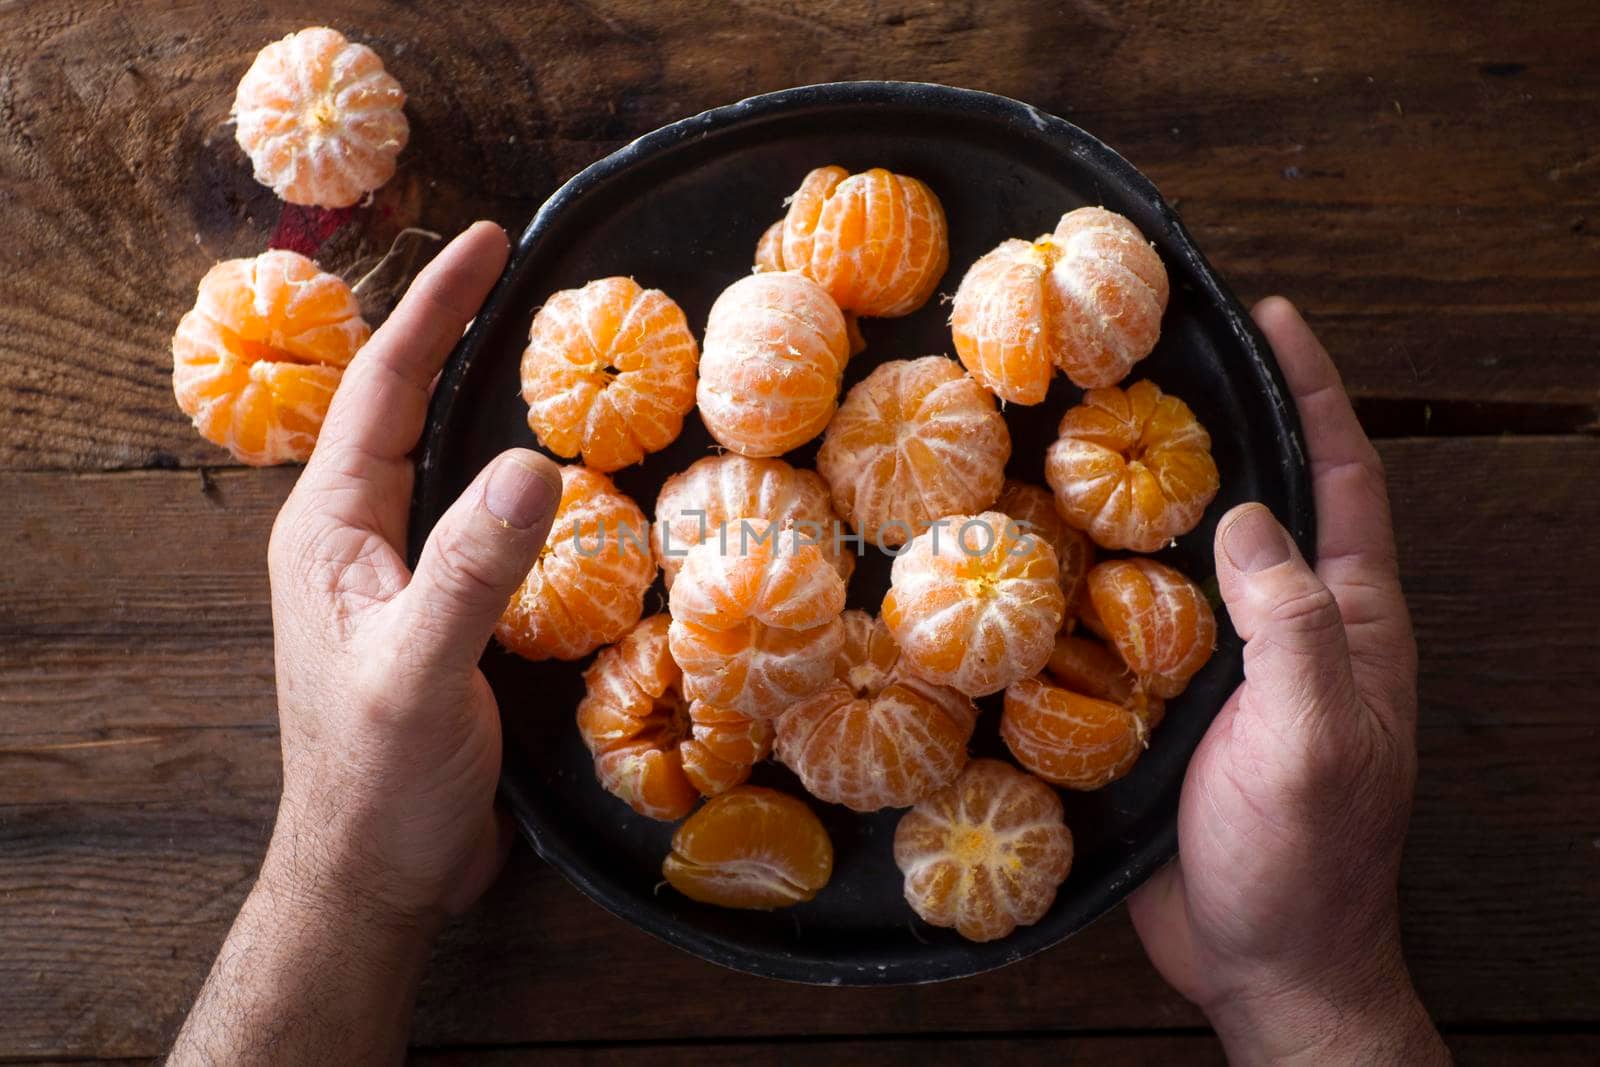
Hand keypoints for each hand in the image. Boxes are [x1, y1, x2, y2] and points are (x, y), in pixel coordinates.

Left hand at [265, 221, 561, 923]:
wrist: (373, 869)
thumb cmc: (379, 779)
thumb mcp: (421, 671)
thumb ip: (471, 570)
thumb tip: (535, 465)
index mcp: (331, 529)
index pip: (383, 389)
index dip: (436, 309)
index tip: (490, 241)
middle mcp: (353, 536)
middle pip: (403, 405)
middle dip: (455, 332)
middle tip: (522, 276)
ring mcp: (390, 573)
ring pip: (436, 458)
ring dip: (481, 399)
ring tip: (542, 350)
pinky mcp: (429, 609)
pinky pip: (469, 514)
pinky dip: (510, 474)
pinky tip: (558, 476)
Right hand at [1127, 298, 1447, 1063]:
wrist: (1262, 962)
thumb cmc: (1308, 858)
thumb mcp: (1314, 737)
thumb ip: (1293, 626)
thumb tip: (1249, 517)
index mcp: (1350, 622)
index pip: (1342, 480)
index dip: (1313, 394)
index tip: (1273, 321)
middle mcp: (1290, 629)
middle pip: (1259, 502)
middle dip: (1216, 428)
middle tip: (1144, 365)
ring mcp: (1225, 667)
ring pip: (1183, 559)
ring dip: (1138, 502)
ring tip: (1072, 441)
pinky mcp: (1164, 705)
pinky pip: (1128, 623)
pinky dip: (1090, 581)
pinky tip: (1037, 555)